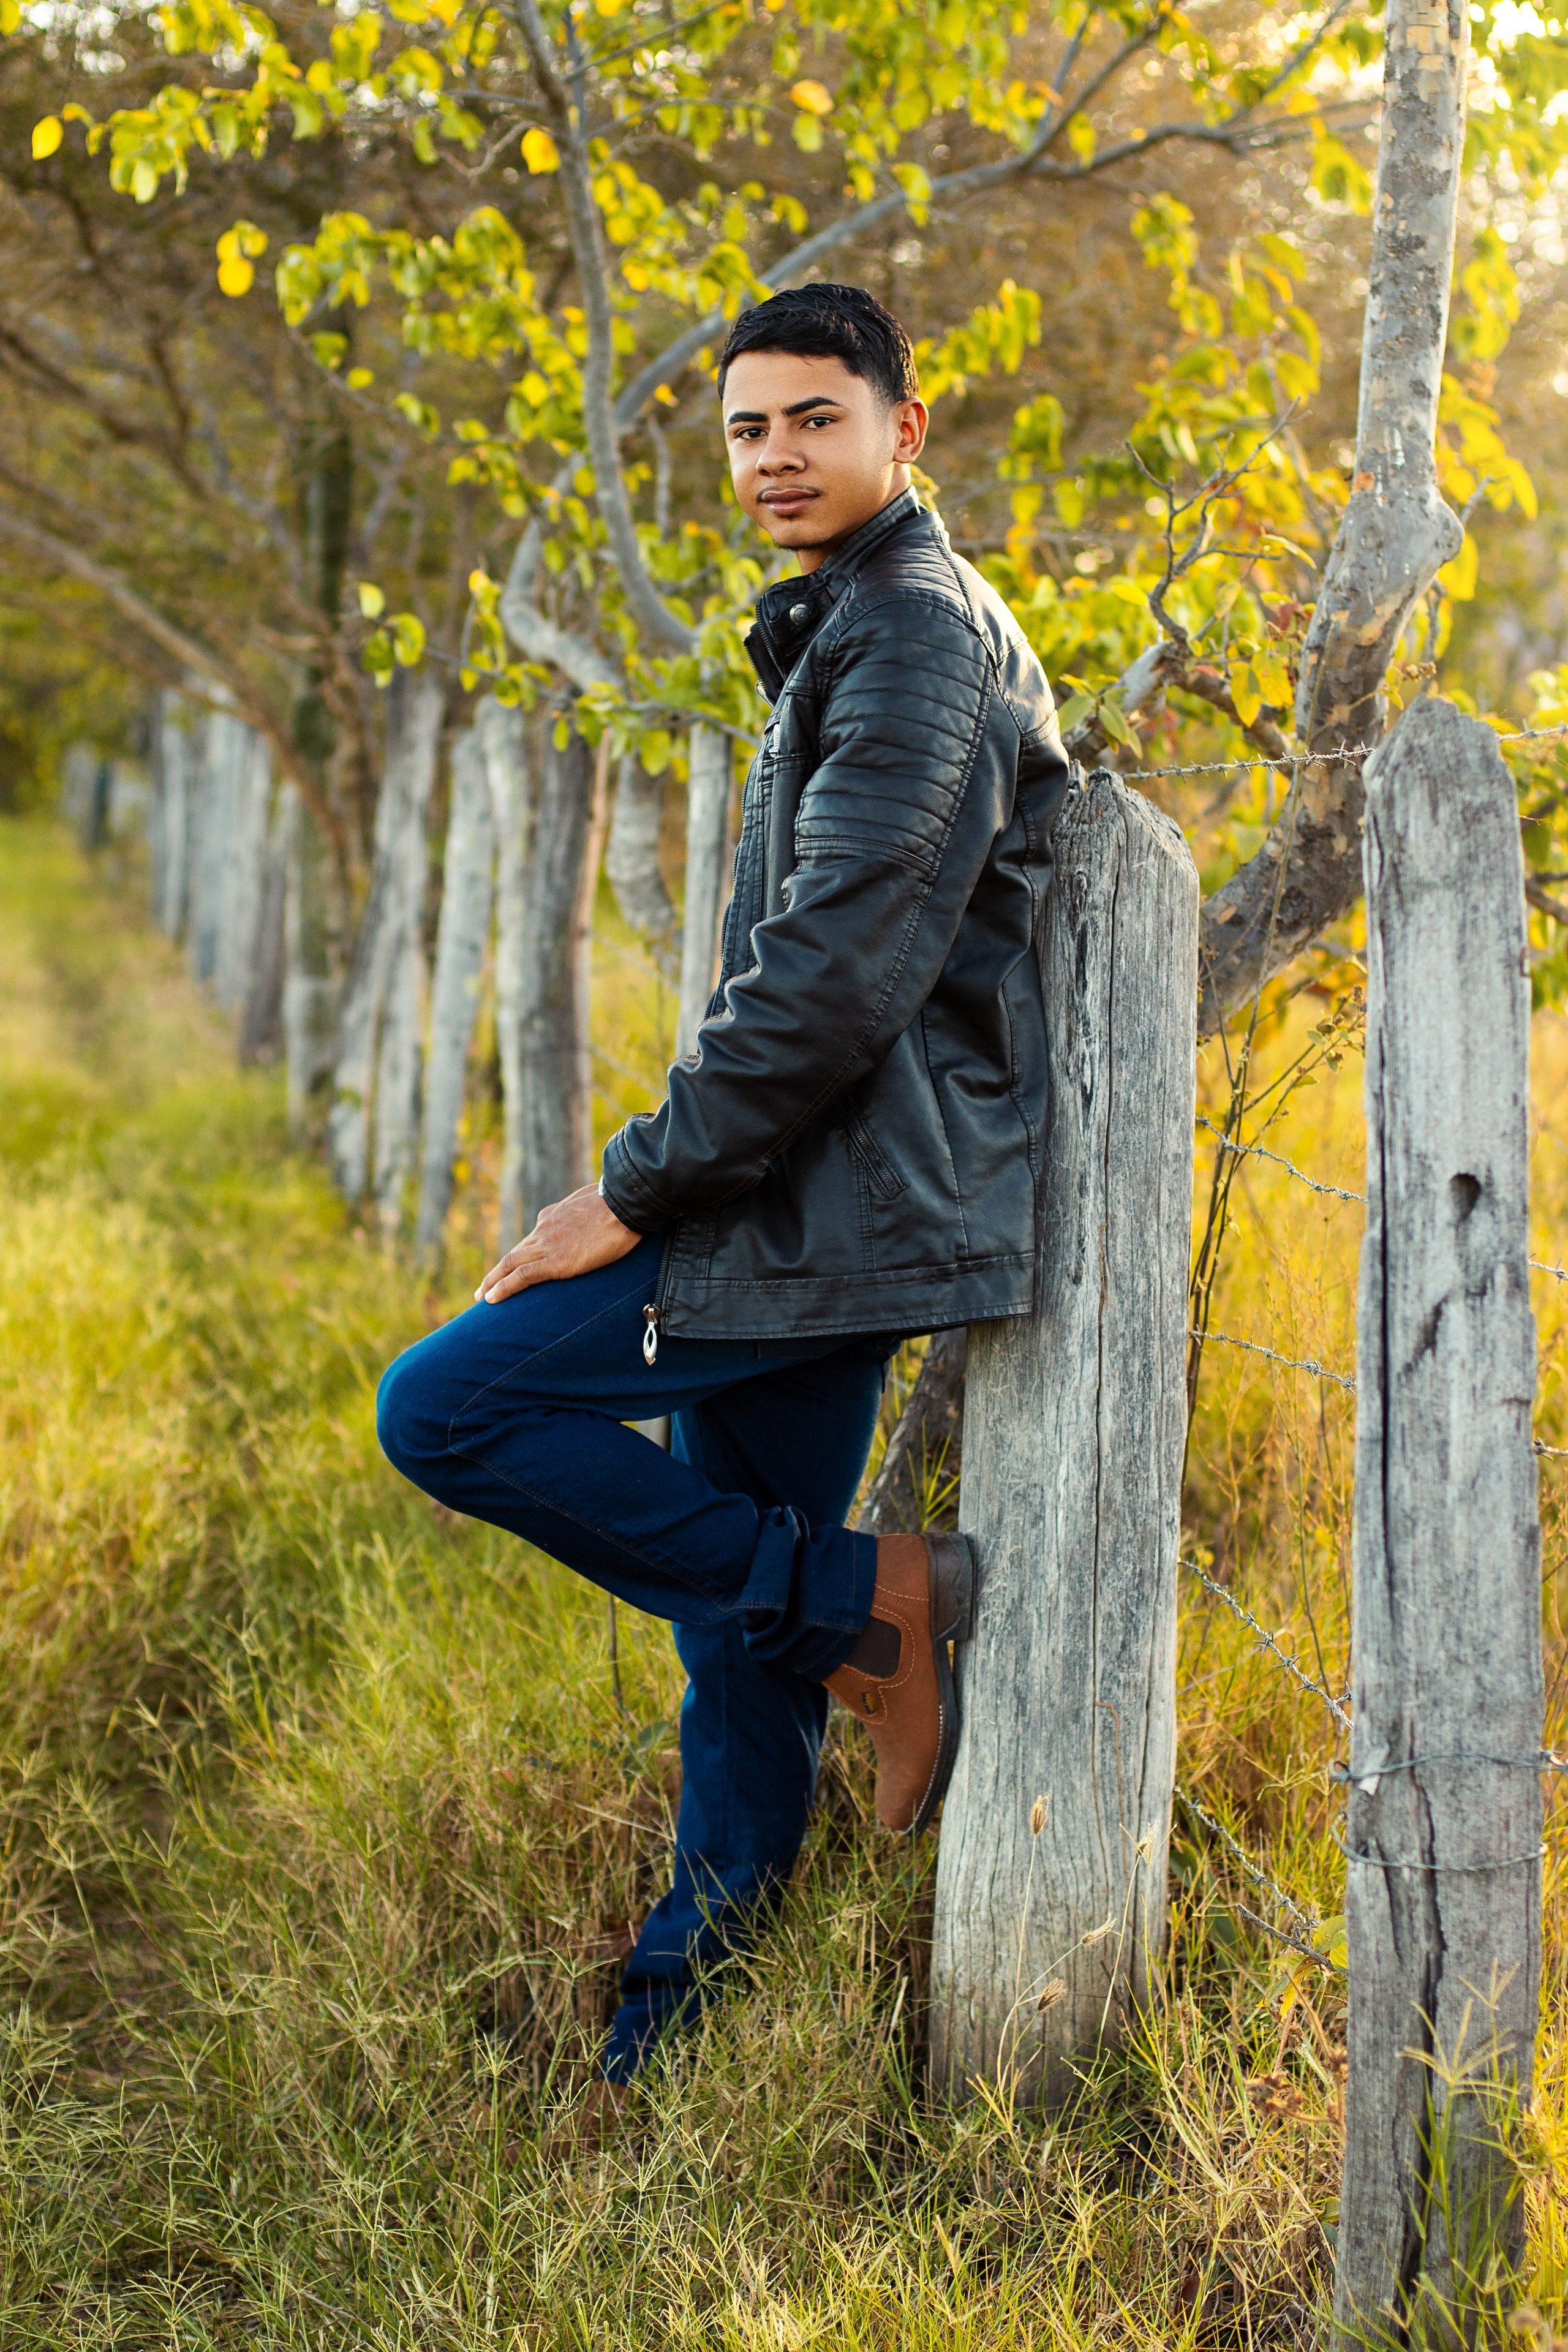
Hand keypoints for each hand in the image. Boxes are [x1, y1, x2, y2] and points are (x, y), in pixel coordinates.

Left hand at [475, 1184, 640, 1304]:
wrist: (625, 1203)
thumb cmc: (621, 1202)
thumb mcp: (595, 1201)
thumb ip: (585, 1210)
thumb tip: (592, 1215)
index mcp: (553, 1216)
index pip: (532, 1238)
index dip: (520, 1255)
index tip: (514, 1267)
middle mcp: (544, 1230)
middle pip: (514, 1253)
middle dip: (497, 1272)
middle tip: (485, 1288)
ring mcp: (548, 1245)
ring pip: (509, 1264)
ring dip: (492, 1282)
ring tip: (481, 1297)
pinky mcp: (556, 1262)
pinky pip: (521, 1277)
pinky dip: (503, 1288)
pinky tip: (491, 1299)